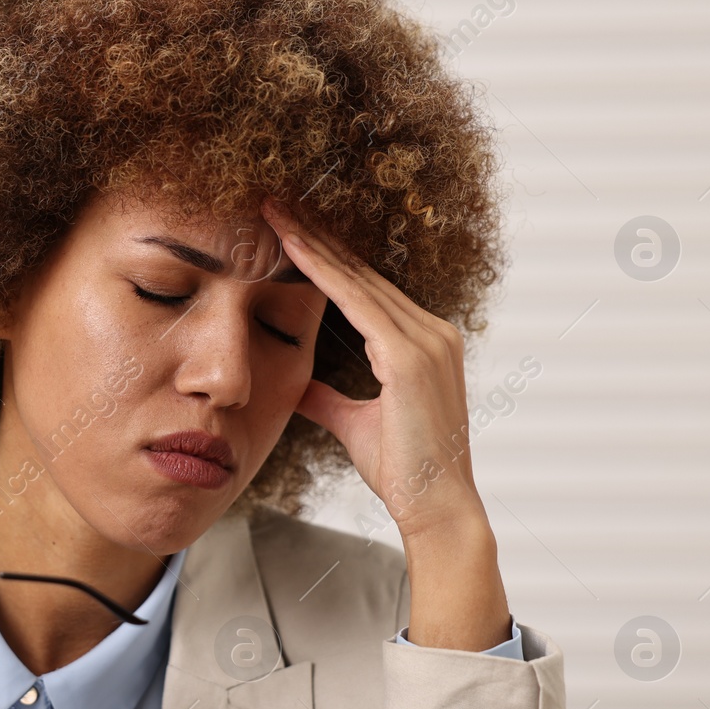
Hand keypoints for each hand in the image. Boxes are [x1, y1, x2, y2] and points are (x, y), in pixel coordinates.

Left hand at [260, 197, 485, 541]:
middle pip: (363, 272)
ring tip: (274, 214)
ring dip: (313, 244)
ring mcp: (426, 340)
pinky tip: (293, 250)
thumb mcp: (355, 425)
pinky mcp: (409, 357)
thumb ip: (328, 399)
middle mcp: (432, 332)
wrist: (435, 506)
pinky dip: (323, 274)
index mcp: (424, 344)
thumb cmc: (403, 472)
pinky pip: (357, 302)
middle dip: (317, 236)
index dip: (327, 257)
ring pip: (357, 279)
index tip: (290, 231)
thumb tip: (298, 387)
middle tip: (276, 202)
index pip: (366, 288)